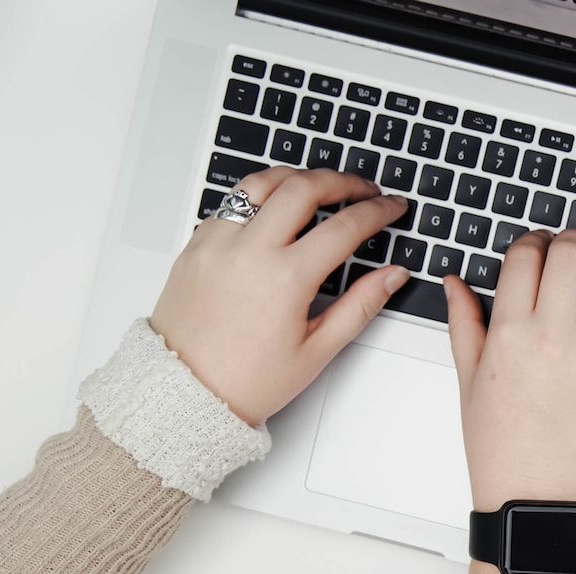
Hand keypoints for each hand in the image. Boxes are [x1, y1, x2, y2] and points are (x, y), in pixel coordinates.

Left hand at [150, 168, 409, 424]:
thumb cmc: (246, 380)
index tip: (392, 207)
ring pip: (262, 182)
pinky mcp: (196, 245)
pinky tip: (276, 210)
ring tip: (320, 186)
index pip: (345, 226)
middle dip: (342, 181)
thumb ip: (361, 305)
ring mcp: (217, 243)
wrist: (183, 393)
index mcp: (285, 278)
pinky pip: (232, 203)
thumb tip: (392, 275)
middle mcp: (249, 251)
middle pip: (304, 187)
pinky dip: (260, 197)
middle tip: (364, 189)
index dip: (378, 211)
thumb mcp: (317, 350)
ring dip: (298, 177)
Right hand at [444, 228, 575, 573]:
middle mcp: (553, 338)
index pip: (525, 257)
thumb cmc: (501, 450)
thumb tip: (456, 282)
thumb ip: (464, 324)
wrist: (535, 501)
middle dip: (573, 239)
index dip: (533, 240)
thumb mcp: (469, 383)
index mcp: (509, 334)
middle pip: (570, 255)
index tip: (539, 245)